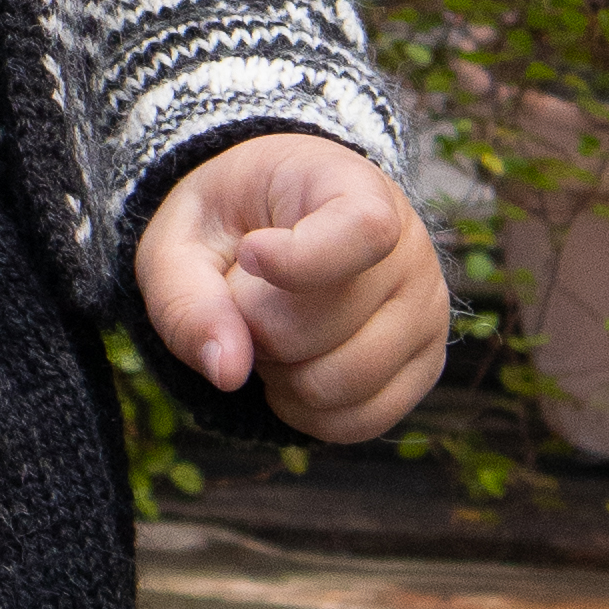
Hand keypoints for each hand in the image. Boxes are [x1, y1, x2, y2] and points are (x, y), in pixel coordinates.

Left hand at [133, 134, 448, 446]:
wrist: (278, 228)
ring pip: (336, 384)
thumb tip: (229, 372)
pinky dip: (306, 410)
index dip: (297, 260)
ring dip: (279, 373)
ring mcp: (427, 312)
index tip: (250, 251)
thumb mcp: (181, 240)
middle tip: (246, 295)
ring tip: (273, 330)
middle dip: (254, 326)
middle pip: (316, 326)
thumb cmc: (229, 227)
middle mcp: (410, 250)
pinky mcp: (426, 366)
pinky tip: (292, 371)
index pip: (362, 231)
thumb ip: (187, 299)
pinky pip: (359, 421)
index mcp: (355, 187)